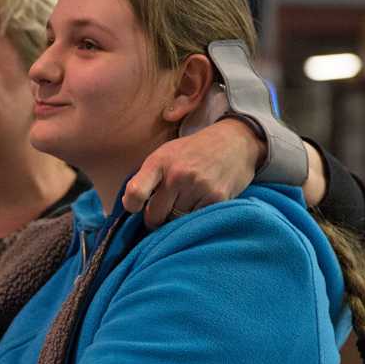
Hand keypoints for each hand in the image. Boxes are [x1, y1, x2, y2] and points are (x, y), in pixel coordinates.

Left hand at [123, 118, 263, 228]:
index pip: (136, 193)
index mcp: (159, 162)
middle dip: (156, 218)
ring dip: (177, 220)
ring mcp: (198, 187)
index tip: (136, 208)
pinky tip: (200, 204)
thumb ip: (147, 178)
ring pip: (176, 222)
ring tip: (185, 204)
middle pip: (155, 216)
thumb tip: (130, 206)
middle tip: (164, 211)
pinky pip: (196, 221)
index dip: (132, 206)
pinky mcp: (217, 198)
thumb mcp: (166, 154)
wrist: (234, 142)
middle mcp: (177, 174)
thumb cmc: (193, 151)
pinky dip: (196, 218)